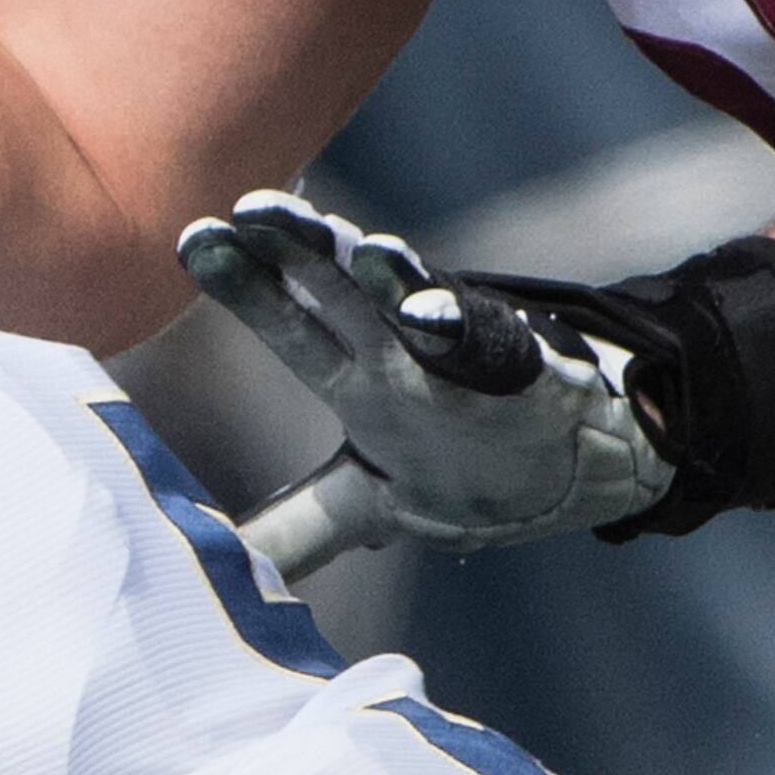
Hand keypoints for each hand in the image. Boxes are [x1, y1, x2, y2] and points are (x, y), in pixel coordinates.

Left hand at [189, 192, 673, 578]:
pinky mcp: (522, 376)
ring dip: (384, 272)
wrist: (579, 471)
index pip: (290, 321)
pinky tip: (427, 312)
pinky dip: (459, 328)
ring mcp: (459, 360)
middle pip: (339, 292)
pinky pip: (487, 347)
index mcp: (354, 376)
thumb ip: (290, 527)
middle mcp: (400, 354)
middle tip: (248, 207)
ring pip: (416, 304)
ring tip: (349, 243)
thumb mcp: (360, 505)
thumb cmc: (460, 469)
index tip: (194, 239)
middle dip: (295, 248)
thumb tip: (208, 567)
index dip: (244, 282)